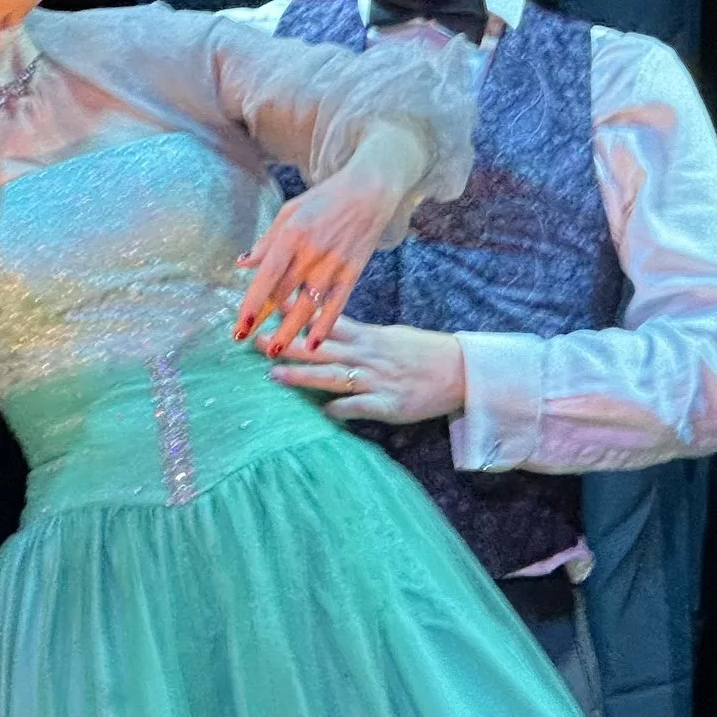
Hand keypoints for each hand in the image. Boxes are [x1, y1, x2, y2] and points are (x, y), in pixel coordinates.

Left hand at [232, 129, 422, 357]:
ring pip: (306, 307)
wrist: (369, 191)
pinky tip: (312, 344)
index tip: (239, 325)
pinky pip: (336, 306)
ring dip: (288, 332)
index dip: (251, 304)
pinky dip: (324, 326)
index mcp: (291, 236)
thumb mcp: (289, 211)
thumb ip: (267, 241)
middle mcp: (310, 254)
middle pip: (282, 295)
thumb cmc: (325, 199)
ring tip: (273, 351)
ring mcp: (333, 266)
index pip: (265, 277)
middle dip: (262, 321)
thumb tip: (243, 264)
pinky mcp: (352, 273)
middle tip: (244, 342)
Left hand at [268, 320, 464, 425]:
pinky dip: (338, 409)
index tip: (270, 303)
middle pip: (321, 347)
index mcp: (368, 336)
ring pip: (333, 376)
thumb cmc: (423, 352)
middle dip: (287, 344)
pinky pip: (357, 407)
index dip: (297, 312)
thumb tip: (330, 333)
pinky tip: (321, 413)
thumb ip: (358, 336)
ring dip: (303, 376)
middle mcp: (367, 355)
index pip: (326, 320)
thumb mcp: (389, 336)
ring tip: (275, 375)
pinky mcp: (387, 404)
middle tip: (256, 340)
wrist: (460, 372)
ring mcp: (376, 380)